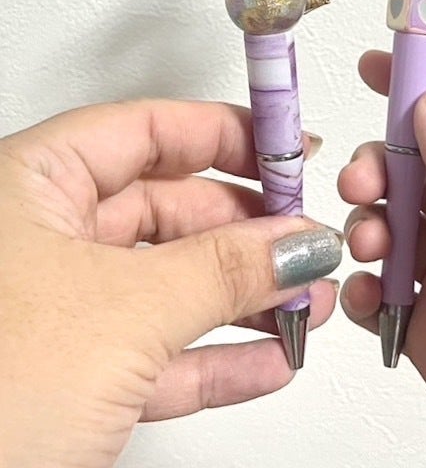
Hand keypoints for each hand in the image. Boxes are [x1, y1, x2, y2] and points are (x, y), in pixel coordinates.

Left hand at [0, 100, 340, 467]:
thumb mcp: (123, 311)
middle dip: (249, 231)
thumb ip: (224, 267)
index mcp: (33, 185)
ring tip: (306, 304)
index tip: (287, 152)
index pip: (147, 131)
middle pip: (169, 209)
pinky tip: (270, 360)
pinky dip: (216, 357)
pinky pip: (160, 352)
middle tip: (310, 241)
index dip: (225, 136)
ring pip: (170, 284)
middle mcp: (43, 238)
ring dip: (245, 298)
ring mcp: (59, 310)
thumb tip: (300, 241)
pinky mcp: (71, 377)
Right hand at [339, 51, 425, 467]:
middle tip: (361, 181)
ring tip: (369, 248)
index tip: (373, 67)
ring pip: (387, 225)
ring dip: (364, 225)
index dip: (417, 85)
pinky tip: (367, 296)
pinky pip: (376, 291)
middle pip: (411, 168)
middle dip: (376, 166)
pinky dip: (360, 288)